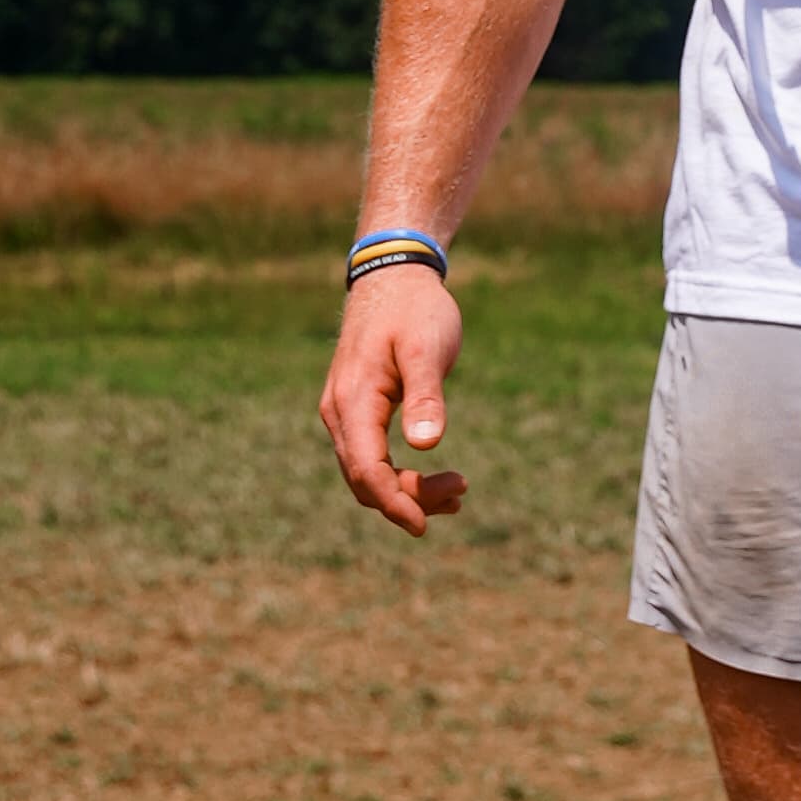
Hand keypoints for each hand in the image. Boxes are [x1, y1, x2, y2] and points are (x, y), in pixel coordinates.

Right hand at [319, 265, 469, 538]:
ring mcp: (344, 412)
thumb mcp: (426, 348)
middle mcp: (339, 412)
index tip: (424, 525)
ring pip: (367, 473)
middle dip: (410, 498)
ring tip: (458, 490)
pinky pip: (371, 456)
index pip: (367, 471)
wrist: (394, 275)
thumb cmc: (414, 309)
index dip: (394, 503)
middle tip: (461, 492)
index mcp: (354, 400)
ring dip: (408, 490)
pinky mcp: (356, 410)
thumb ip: (426, 395)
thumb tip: (427, 444)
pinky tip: (435, 476)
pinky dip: (400, 474)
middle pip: (365, 480)